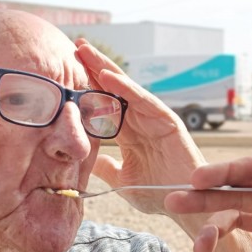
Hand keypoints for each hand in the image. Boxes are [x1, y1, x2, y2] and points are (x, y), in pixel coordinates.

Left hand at [76, 40, 205, 212]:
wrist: (183, 205)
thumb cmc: (157, 193)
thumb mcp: (122, 180)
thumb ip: (106, 168)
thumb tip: (85, 160)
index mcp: (128, 132)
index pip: (103, 104)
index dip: (87, 87)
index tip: (67, 71)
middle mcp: (140, 121)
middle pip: (113, 89)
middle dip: (94, 67)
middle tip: (75, 46)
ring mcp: (153, 119)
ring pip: (126, 88)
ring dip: (105, 69)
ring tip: (85, 52)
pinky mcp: (167, 121)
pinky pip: (143, 101)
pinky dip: (126, 88)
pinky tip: (107, 76)